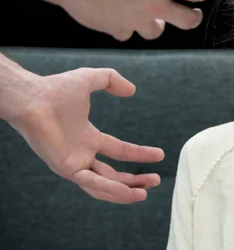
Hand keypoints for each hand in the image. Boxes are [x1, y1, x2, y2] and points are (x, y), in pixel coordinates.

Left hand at [7, 67, 163, 202]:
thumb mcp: (93, 78)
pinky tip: (129, 192)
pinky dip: (111, 189)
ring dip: (125, 191)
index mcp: (88, 138)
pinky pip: (92, 184)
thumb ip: (113, 80)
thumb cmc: (56, 88)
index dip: (139, 154)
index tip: (160, 155)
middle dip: (135, 179)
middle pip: (113, 174)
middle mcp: (82, 154)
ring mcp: (74, 164)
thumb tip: (132, 90)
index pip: (119, 151)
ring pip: (103, 185)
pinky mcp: (67, 169)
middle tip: (156, 180)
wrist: (34, 97)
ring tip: (144, 194)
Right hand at [60, 0, 209, 40]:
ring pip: (155, 32)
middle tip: (193, 13)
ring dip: (157, 24)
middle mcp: (155, 5)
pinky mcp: (116, 28)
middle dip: (193, 17)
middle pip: (188, 21)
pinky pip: (127, 33)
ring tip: (155, 18)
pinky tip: (122, 18)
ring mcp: (136, 20)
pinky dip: (126, 27)